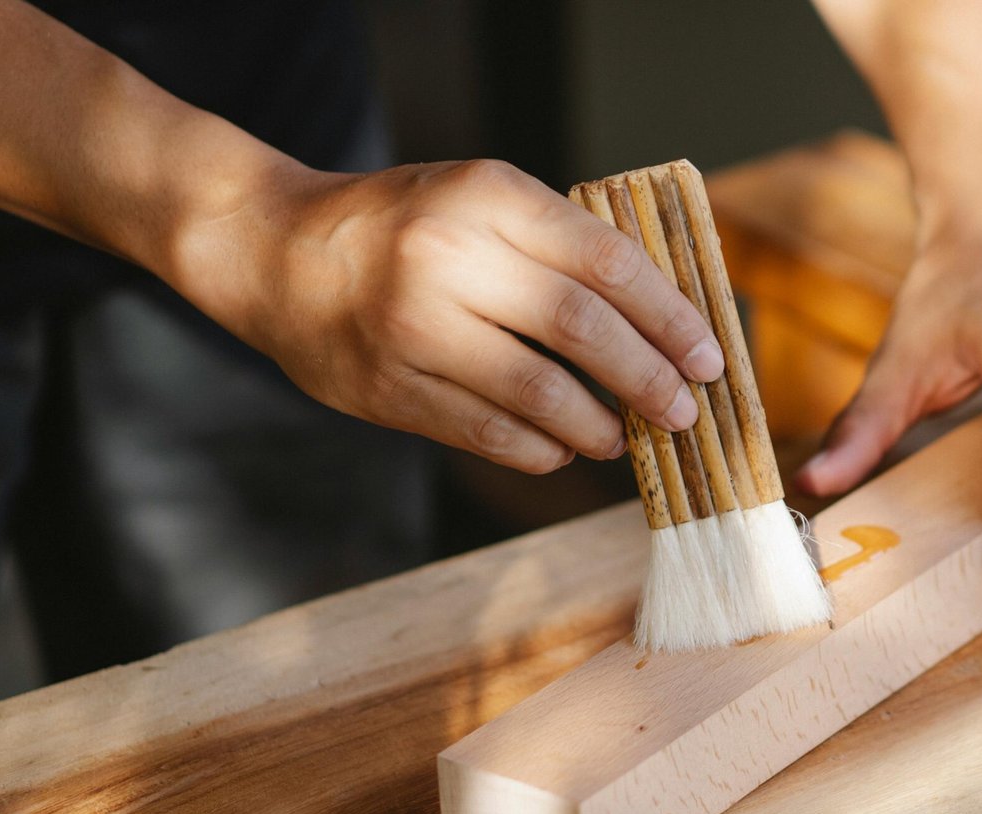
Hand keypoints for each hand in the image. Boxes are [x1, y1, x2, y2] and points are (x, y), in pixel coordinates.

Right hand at [174, 158, 723, 472]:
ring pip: (538, 392)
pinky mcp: (389, 389)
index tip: (707, 356)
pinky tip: (564, 449)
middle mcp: (448, 258)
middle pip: (581, 329)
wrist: (275, 254)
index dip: (669, 317)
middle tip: (683, 410)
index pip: (606, 262)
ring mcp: (413, 328)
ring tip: (625, 435)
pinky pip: (489, 433)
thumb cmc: (403, 227)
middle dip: (649, 378)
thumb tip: (664, 323)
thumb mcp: (480, 202)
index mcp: (486, 197)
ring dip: (600, 425)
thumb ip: (560, 247)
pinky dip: (541, 449)